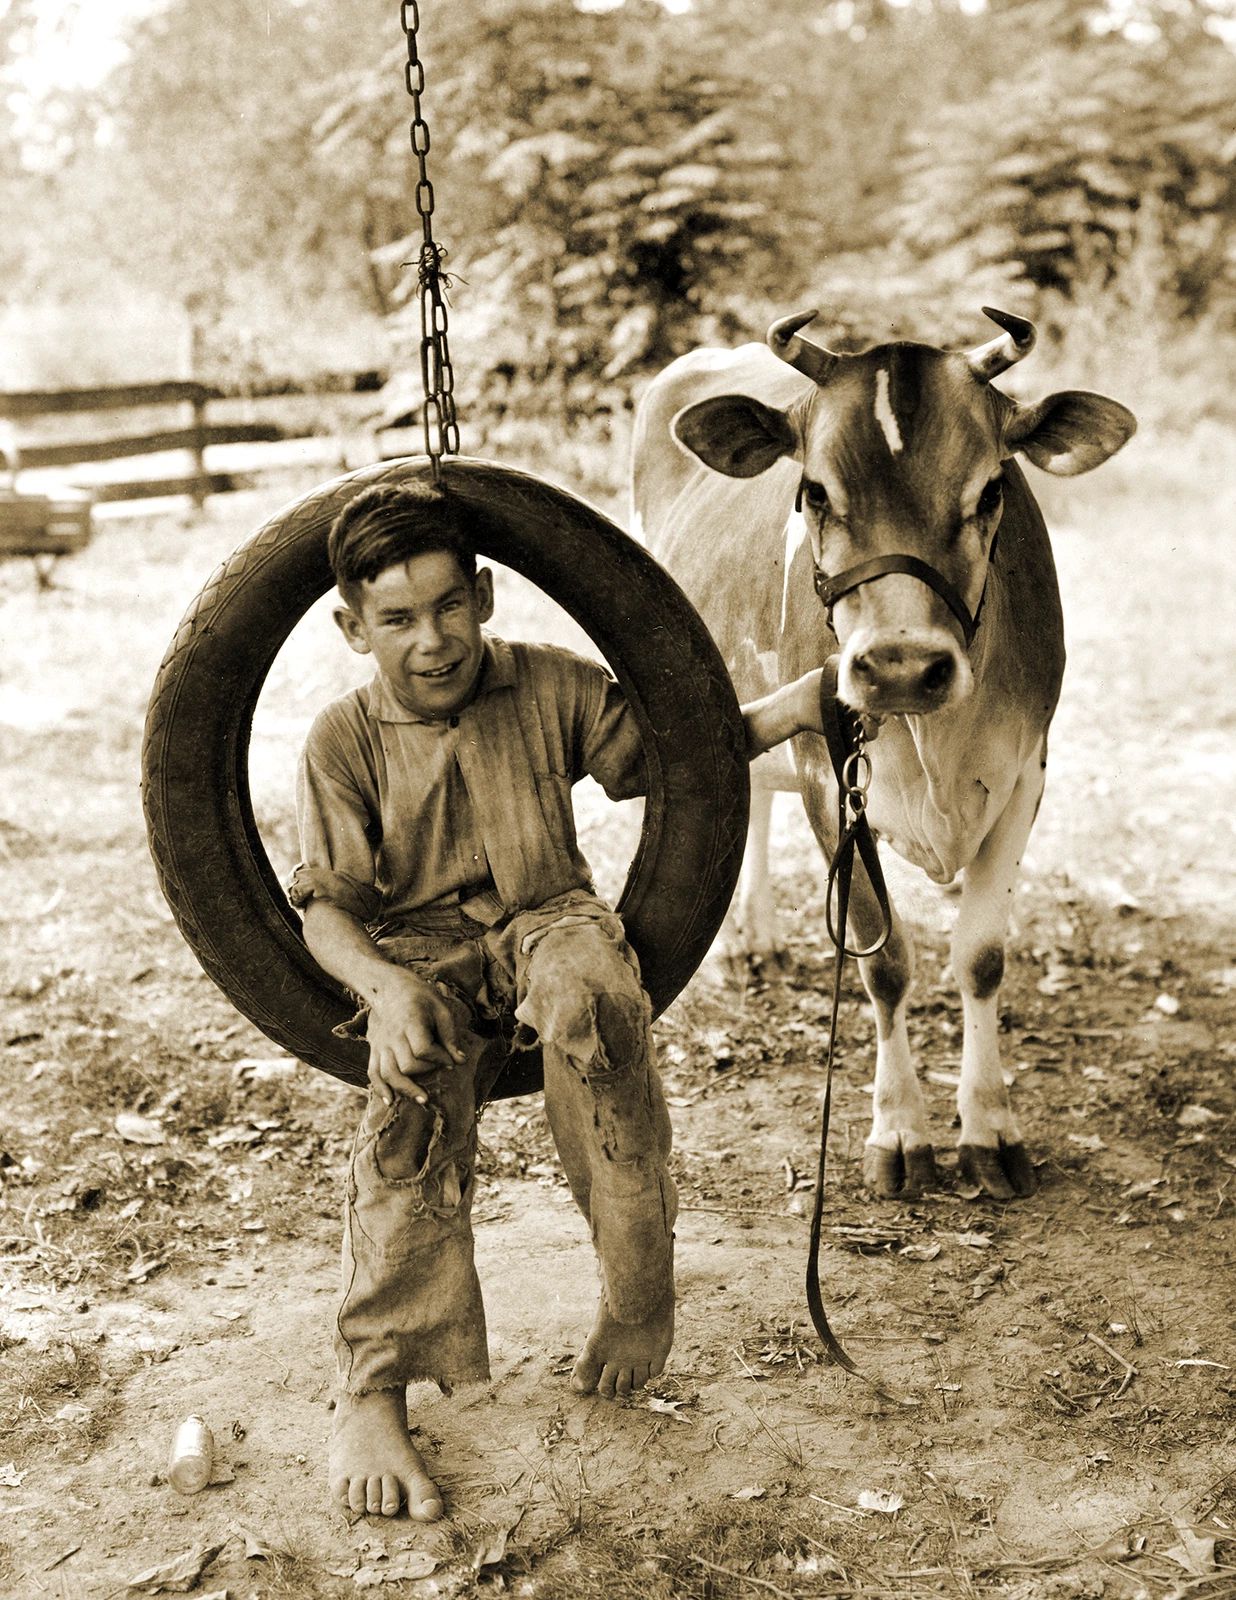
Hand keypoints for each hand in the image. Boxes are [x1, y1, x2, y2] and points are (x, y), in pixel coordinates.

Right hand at [365, 969, 466, 1105]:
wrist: (388, 987)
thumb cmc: (420, 997)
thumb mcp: (440, 1009)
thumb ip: (449, 1036)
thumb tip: (460, 1061)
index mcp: (410, 1022)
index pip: (423, 1049)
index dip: (440, 1059)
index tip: (451, 1062)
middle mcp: (392, 1035)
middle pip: (407, 1065)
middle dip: (426, 1072)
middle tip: (438, 1071)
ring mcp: (380, 1044)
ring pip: (388, 1073)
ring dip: (405, 1090)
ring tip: (423, 1100)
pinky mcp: (374, 1049)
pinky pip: (373, 1073)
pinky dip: (380, 1089)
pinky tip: (390, 1101)